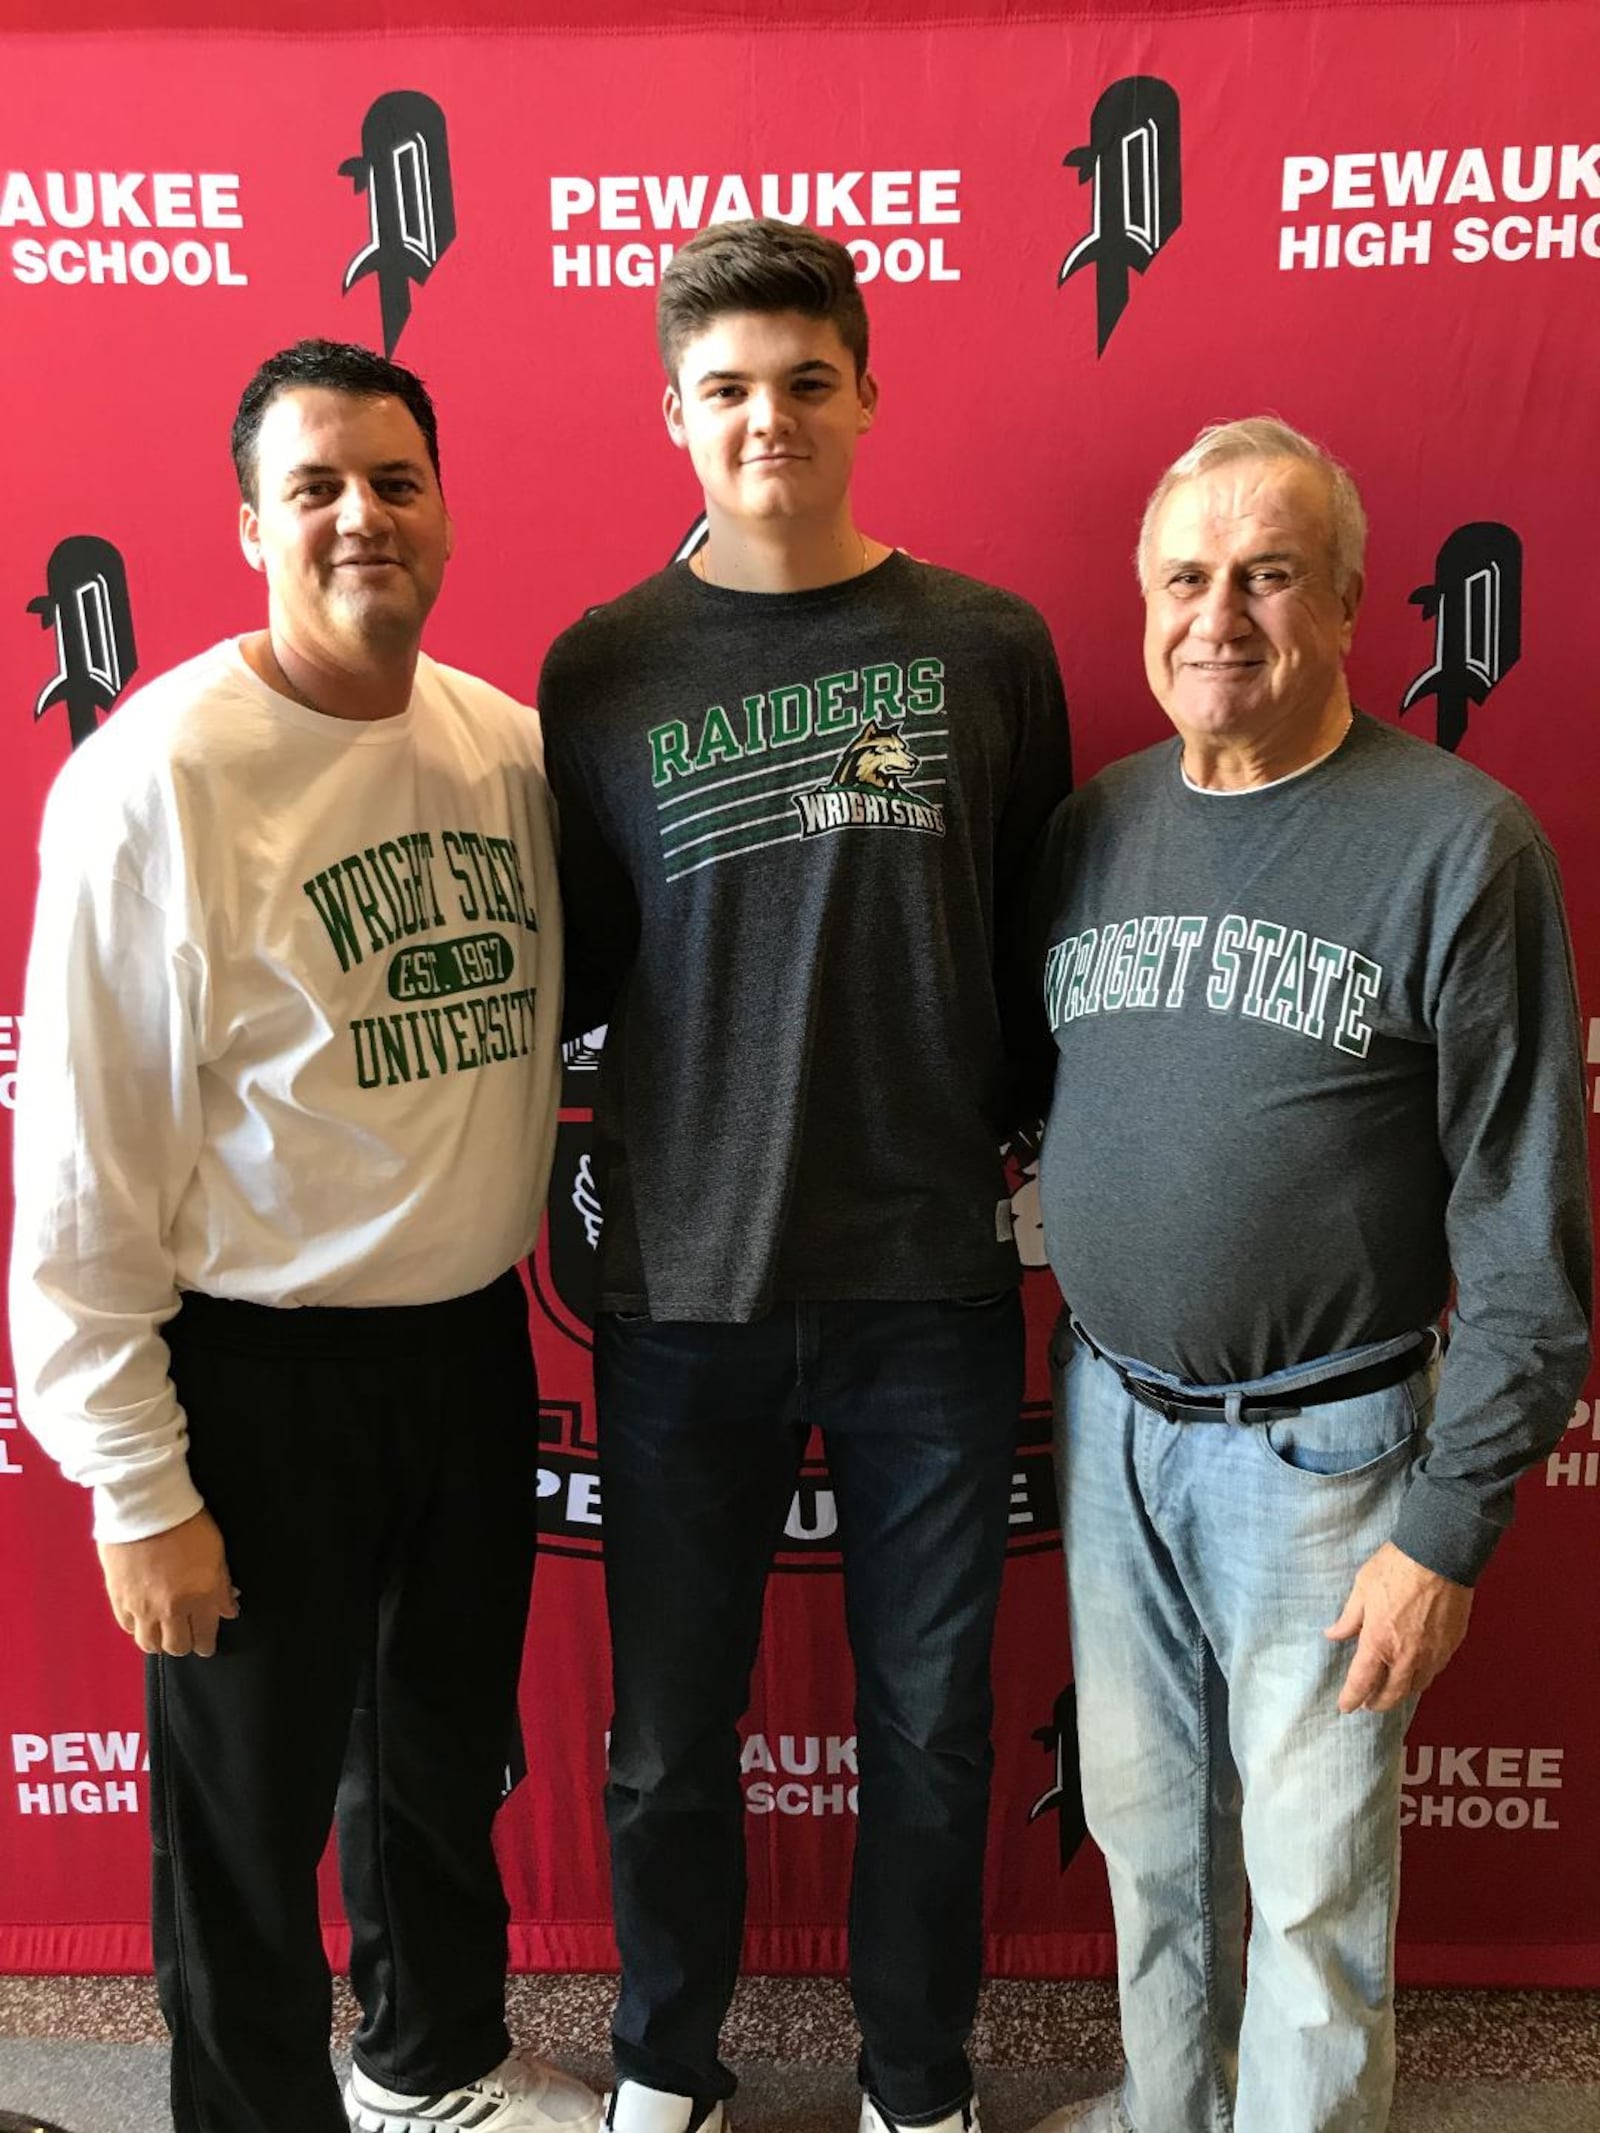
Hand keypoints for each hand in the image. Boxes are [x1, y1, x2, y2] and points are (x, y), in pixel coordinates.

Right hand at [97, 1509, 238, 1657]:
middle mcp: (172, 1608)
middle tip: (187, 1639)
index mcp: (201, 1596)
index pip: (205, 1635)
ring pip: (151, 1644)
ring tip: (163, 1635)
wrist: (146, 1505)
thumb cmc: (187, 1521)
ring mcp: (142, 1606)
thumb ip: (222, 1585)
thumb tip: (228, 1608)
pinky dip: (137, 1628)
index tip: (207, 1645)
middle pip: (177, 1646)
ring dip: (159, 1643)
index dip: (207, 1644)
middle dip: (185, 1645)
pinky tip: (143, 1622)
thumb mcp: (217, 1551)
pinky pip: (128, 1627)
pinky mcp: (119, 1599)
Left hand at [1325, 1540, 1472, 1713]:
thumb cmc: (1395, 1568)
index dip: (1352, 1698)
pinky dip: (1422, 1675)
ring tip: (1392, 1688)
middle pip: (1392, 1694)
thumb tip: (1333, 1634)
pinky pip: (1435, 1670)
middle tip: (1368, 1704)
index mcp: (1379, 1642)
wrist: (1439, 1556)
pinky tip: (1417, 1669)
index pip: (1362, 1682)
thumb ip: (1349, 1618)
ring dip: (1402, 1691)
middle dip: (1378, 1703)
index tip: (1345, 1707)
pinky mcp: (1451, 1645)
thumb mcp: (1362, 1589)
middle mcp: (1406, 1656)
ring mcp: (1432, 1653)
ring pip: (1417, 1686)